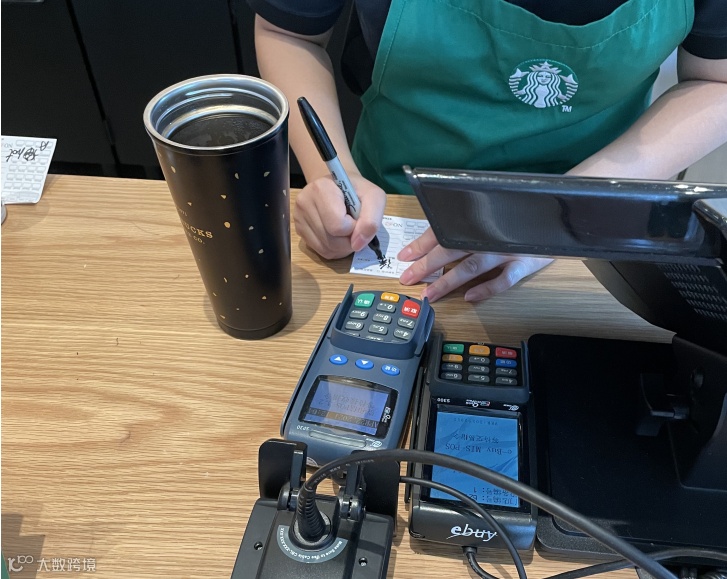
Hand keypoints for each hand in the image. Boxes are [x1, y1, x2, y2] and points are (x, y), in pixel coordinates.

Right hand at [293, 174, 385, 258]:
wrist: (338, 186)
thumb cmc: (356, 190)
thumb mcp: (374, 197)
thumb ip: (371, 220)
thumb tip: (357, 245)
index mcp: (321, 189)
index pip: (337, 226)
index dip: (353, 228)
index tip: (356, 217)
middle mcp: (304, 203)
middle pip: (332, 241)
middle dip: (349, 240)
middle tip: (353, 225)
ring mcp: (299, 218)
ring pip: (326, 250)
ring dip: (343, 247)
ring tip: (347, 230)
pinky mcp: (299, 230)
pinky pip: (321, 251)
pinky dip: (335, 249)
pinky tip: (338, 236)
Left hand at [398, 228, 552, 302]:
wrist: (560, 210)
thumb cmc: (520, 213)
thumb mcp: (492, 213)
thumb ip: (468, 223)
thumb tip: (436, 237)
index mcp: (478, 218)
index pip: (443, 230)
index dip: (422, 243)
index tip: (404, 256)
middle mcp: (490, 232)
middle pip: (452, 248)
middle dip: (427, 264)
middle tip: (408, 278)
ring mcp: (508, 248)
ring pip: (473, 265)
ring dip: (449, 280)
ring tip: (431, 294)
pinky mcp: (526, 261)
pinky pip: (504, 279)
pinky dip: (487, 288)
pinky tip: (469, 297)